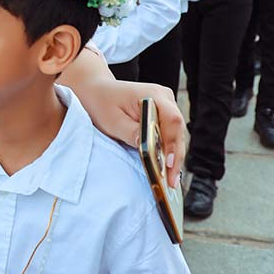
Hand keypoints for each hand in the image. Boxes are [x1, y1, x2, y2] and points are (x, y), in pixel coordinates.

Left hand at [77, 71, 185, 187]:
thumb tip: (148, 149)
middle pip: (177, 130)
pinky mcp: (163, 114)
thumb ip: (131, 133)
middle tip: (170, 181)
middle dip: (175, 157)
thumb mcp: (113, 121)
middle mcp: (164, 97)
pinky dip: (168, 150)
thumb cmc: (102, 103)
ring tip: (170, 180)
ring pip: (176, 134)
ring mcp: (166, 105)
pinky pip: (170, 134)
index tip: (169, 164)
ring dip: (173, 156)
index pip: (172, 119)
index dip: (172, 143)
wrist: (97, 91)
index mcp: (153, 94)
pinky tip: (166, 168)